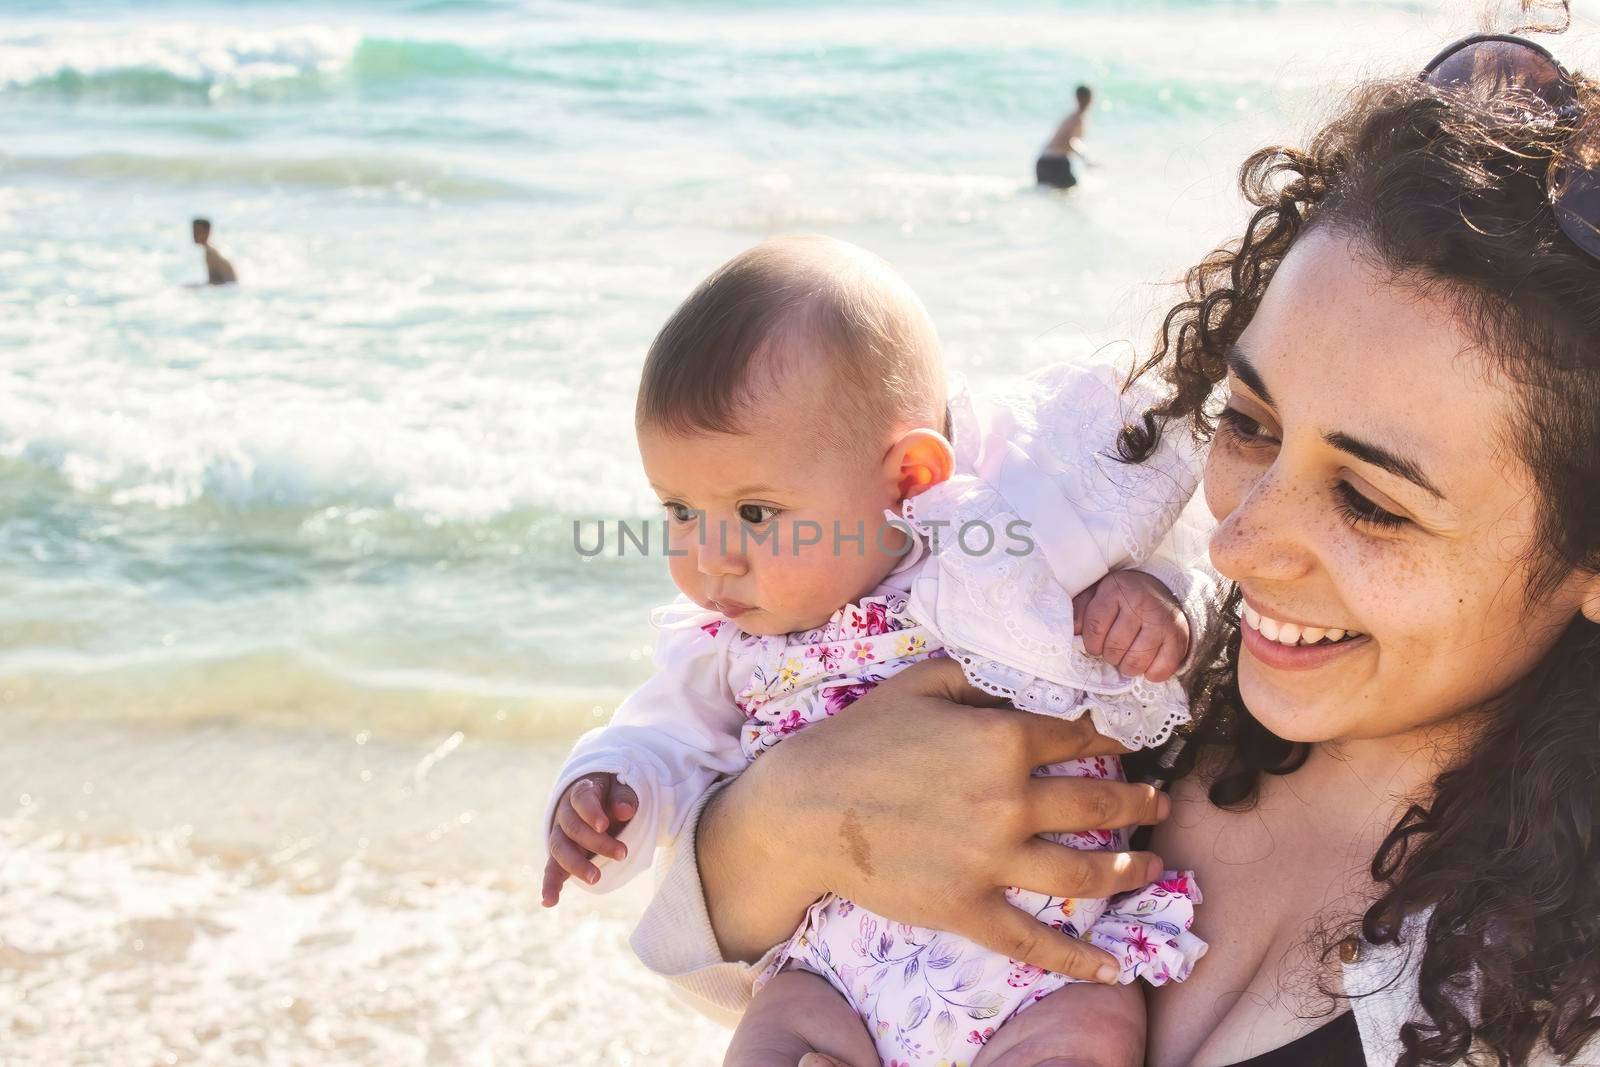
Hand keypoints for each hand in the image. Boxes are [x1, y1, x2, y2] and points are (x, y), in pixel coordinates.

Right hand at [540, 772, 639, 905]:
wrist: (602, 801)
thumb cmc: (614, 795)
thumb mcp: (623, 789)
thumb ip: (624, 798)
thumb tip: (625, 810)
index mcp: (581, 792)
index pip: (582, 800)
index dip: (591, 813)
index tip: (604, 825)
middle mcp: (565, 813)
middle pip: (573, 828)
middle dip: (597, 842)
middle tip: (622, 853)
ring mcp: (561, 835)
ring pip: (560, 850)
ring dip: (576, 865)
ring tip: (596, 878)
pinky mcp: (561, 855)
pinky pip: (552, 870)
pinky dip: (550, 885)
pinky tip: (550, 902)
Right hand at [698, 657, 1169, 982]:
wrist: (804, 809)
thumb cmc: (858, 739)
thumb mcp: (920, 684)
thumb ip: (980, 675)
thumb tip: (1027, 677)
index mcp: (1002, 738)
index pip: (1077, 737)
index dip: (1108, 738)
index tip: (1124, 744)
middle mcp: (1009, 801)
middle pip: (1096, 802)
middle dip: (1137, 802)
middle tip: (1157, 802)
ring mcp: (991, 860)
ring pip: (1083, 871)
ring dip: (1128, 869)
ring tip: (1151, 866)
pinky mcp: (967, 907)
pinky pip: (1033, 939)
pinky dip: (1078, 958)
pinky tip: (1113, 967)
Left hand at [1073, 570, 1189, 681]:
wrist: (1161, 591)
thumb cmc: (1122, 597)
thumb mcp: (1096, 594)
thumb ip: (1080, 611)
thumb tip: (1072, 633)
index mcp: (1116, 590)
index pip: (1095, 627)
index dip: (1091, 644)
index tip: (1094, 646)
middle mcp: (1141, 604)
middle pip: (1115, 647)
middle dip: (1109, 655)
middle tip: (1113, 651)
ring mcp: (1162, 622)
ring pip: (1135, 661)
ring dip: (1127, 667)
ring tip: (1127, 658)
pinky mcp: (1178, 638)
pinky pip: (1161, 670)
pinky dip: (1150, 674)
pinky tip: (1146, 664)